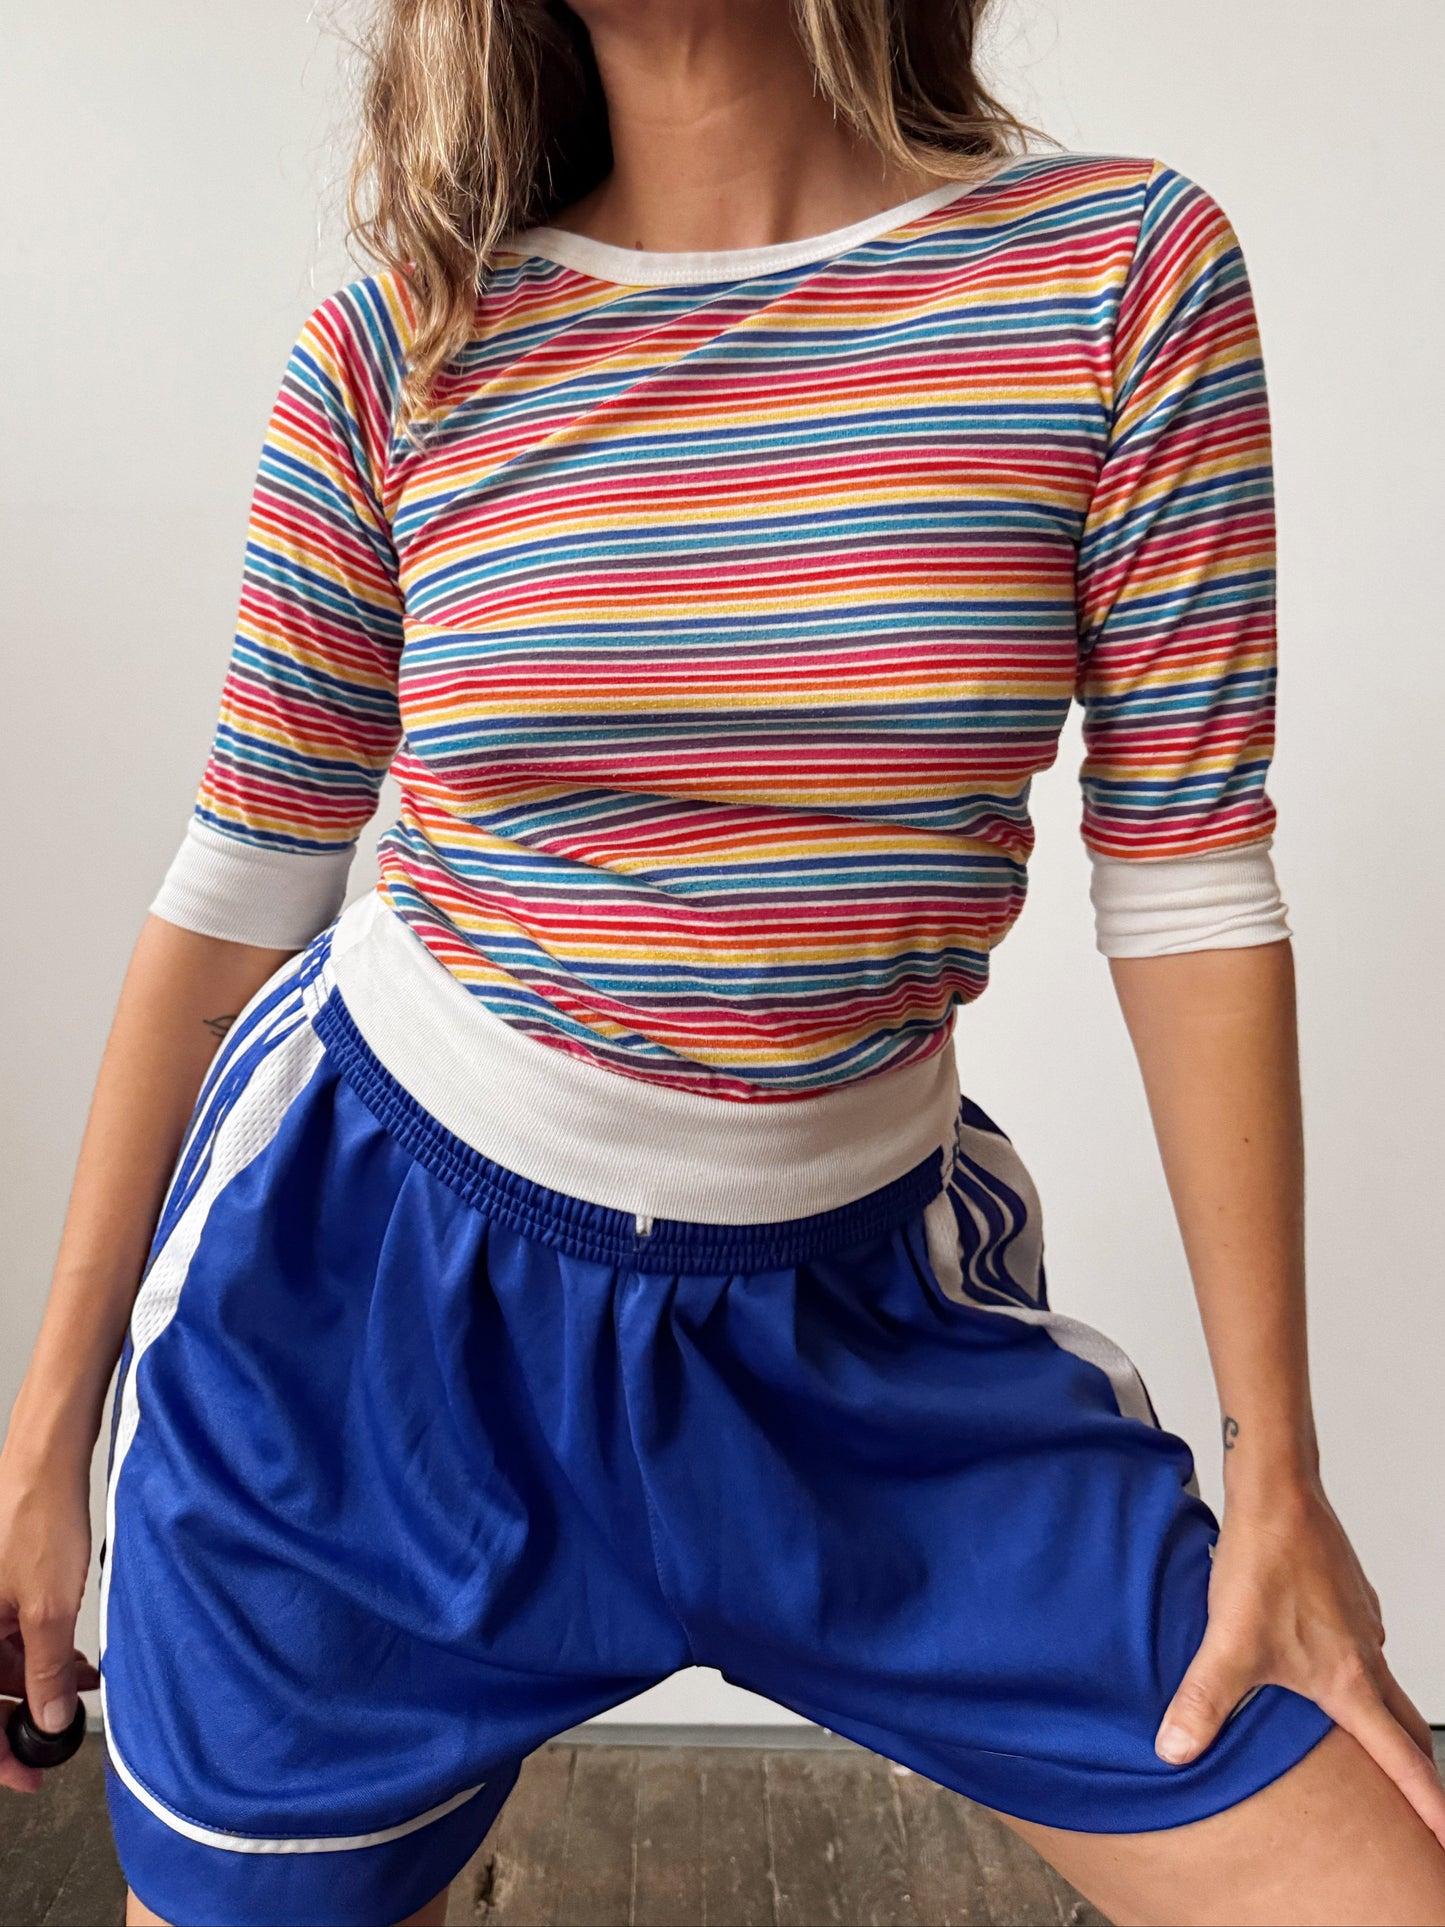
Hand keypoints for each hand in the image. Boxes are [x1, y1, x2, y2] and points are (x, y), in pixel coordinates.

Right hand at [0, 1447, 99, 1793]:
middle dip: (22, 1713)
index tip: (27, 1776)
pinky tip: (73, 1656)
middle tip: (57, 1736)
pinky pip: (9, 1633)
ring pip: (0, 1661)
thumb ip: (46, 1672)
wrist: (47, 1459)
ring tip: (79, 1688)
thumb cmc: (38, 1516)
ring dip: (36, 1681)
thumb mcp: (48, 1608)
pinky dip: (38, 1649)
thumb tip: (46, 1719)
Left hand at [1154, 1480, 1444, 1846]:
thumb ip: (1203, 1702)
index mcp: (1349, 1684)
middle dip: (1420, 1773)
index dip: (1430, 1808)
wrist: (1278, 1493)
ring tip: (1375, 1745)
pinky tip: (1331, 1669)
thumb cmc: (1264, 1564)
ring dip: (1389, 1721)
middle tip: (1426, 1811)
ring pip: (1387, 1688)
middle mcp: (1367, 1658)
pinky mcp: (1350, 1599)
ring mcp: (1363, 1626)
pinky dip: (1362, 1673)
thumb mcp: (1228, 1643)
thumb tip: (1174, 1750)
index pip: (1402, 1763)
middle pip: (1408, 1730)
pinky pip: (1366, 1649)